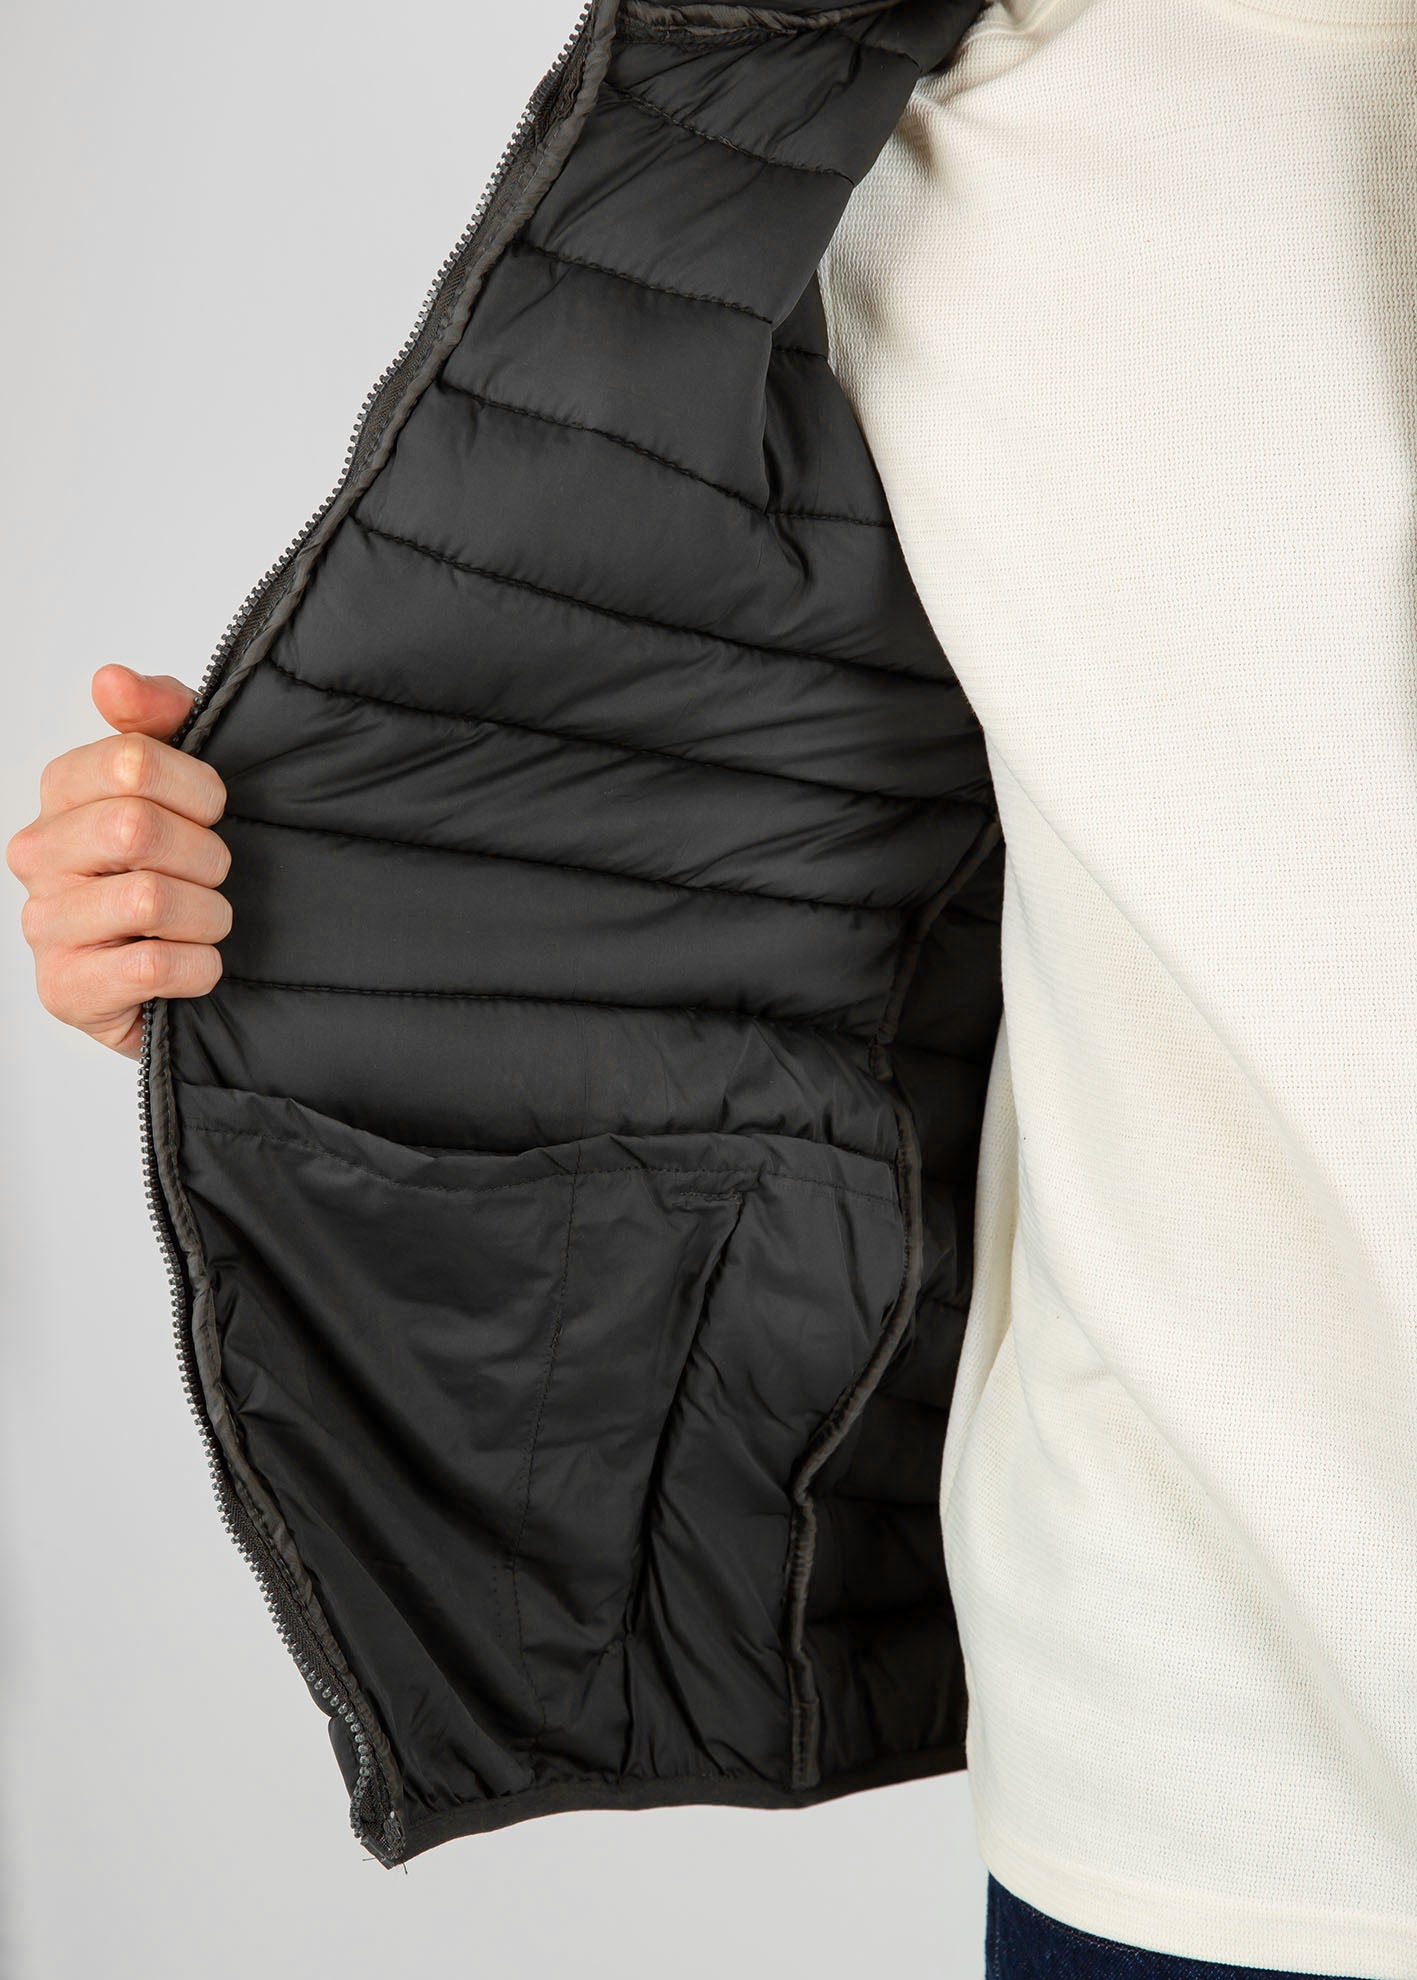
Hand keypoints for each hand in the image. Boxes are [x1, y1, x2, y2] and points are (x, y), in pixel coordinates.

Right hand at [7, 666, 230, 1058]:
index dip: (199, 789)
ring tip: (206, 922)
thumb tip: (110, 680)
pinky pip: (149, 966)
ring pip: (148, 899)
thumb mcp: (189, 778)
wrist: (188, 972)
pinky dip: (197, 967)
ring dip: (207, 916)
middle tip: (214, 875)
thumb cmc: (186, 868)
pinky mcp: (64, 989)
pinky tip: (194, 964)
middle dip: (205, 855)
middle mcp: (38, 853)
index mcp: (62, 792)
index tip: (213, 813)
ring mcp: (44, 924)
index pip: (132, 760)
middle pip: (136, 828)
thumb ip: (161, 714)